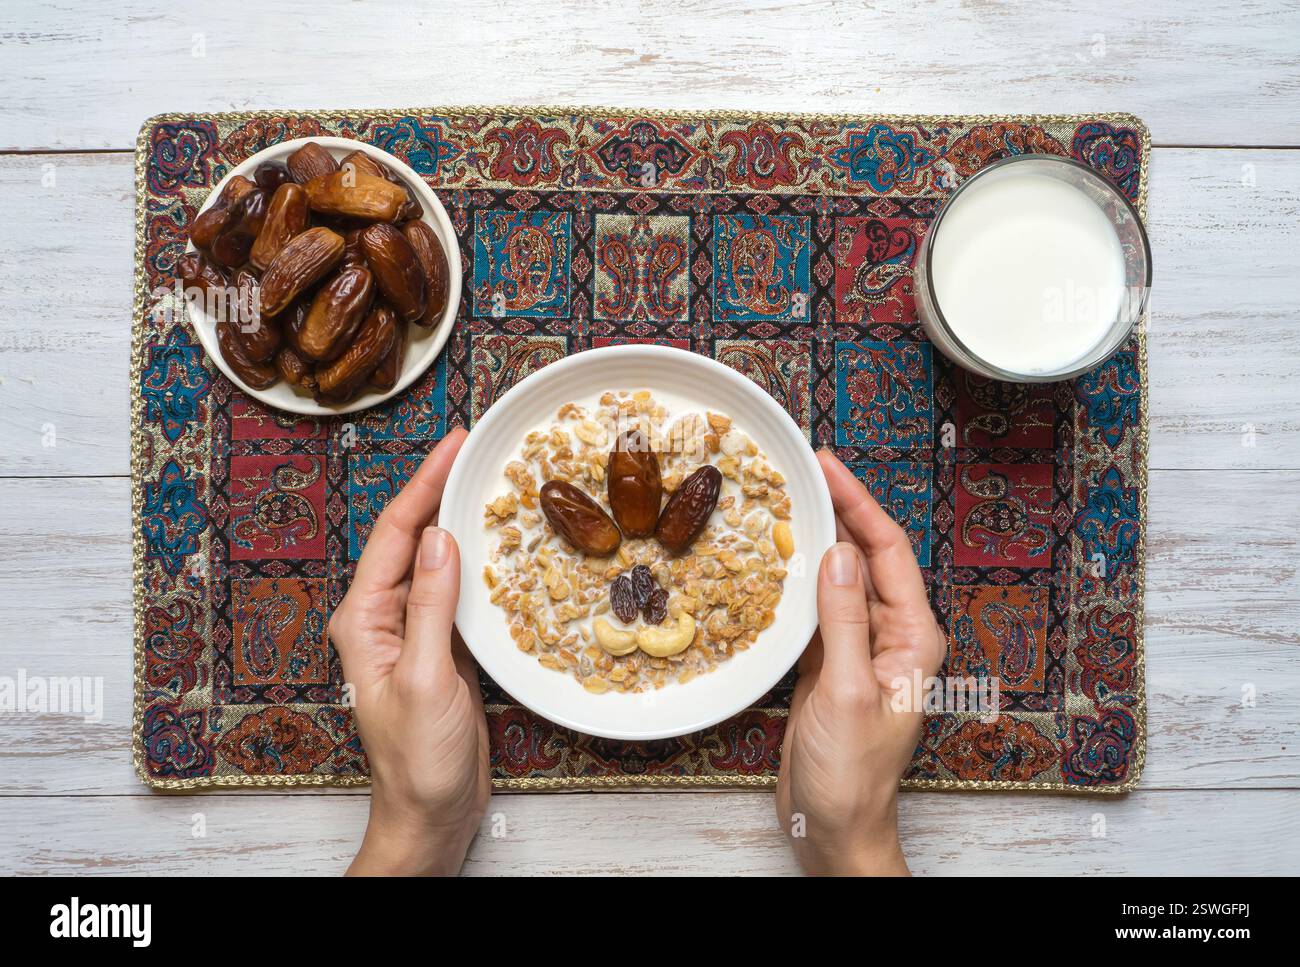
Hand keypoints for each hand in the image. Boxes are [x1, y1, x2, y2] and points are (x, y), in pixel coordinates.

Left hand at [330, 428, 489, 875]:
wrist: (431, 812)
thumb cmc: (418, 759)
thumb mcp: (425, 679)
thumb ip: (431, 607)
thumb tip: (442, 538)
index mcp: (365, 620)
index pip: (395, 535)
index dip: (424, 484)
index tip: (453, 444)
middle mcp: (383, 619)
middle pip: (412, 537)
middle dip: (440, 490)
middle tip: (477, 450)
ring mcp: (413, 632)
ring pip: (436, 560)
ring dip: (460, 520)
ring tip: (489, 483)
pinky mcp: (441, 648)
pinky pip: (456, 590)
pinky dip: (476, 561)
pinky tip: (498, 545)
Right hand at [777, 450, 946, 875]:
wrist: (833, 826)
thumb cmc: (852, 773)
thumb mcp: (848, 691)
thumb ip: (843, 621)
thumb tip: (836, 552)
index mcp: (913, 637)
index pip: (889, 551)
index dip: (859, 503)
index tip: (828, 465)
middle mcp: (891, 635)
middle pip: (864, 556)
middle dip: (837, 510)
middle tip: (801, 469)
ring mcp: (858, 648)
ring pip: (837, 578)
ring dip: (814, 541)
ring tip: (784, 501)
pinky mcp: (828, 664)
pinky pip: (814, 609)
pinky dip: (795, 580)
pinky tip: (775, 559)